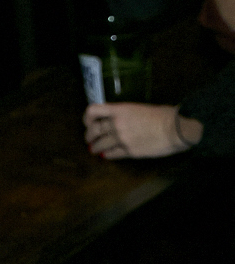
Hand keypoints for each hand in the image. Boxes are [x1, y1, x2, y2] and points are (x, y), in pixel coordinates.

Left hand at [84, 102, 201, 158]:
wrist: (176, 128)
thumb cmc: (164, 116)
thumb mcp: (140, 108)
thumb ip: (125, 115)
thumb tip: (117, 120)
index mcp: (120, 110)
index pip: (93, 111)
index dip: (87, 117)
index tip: (87, 122)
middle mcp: (117, 123)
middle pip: (94, 129)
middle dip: (89, 135)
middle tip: (89, 138)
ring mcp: (122, 138)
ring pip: (100, 144)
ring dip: (95, 147)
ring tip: (93, 149)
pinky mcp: (129, 151)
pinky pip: (112, 154)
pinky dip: (107, 155)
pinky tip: (106, 155)